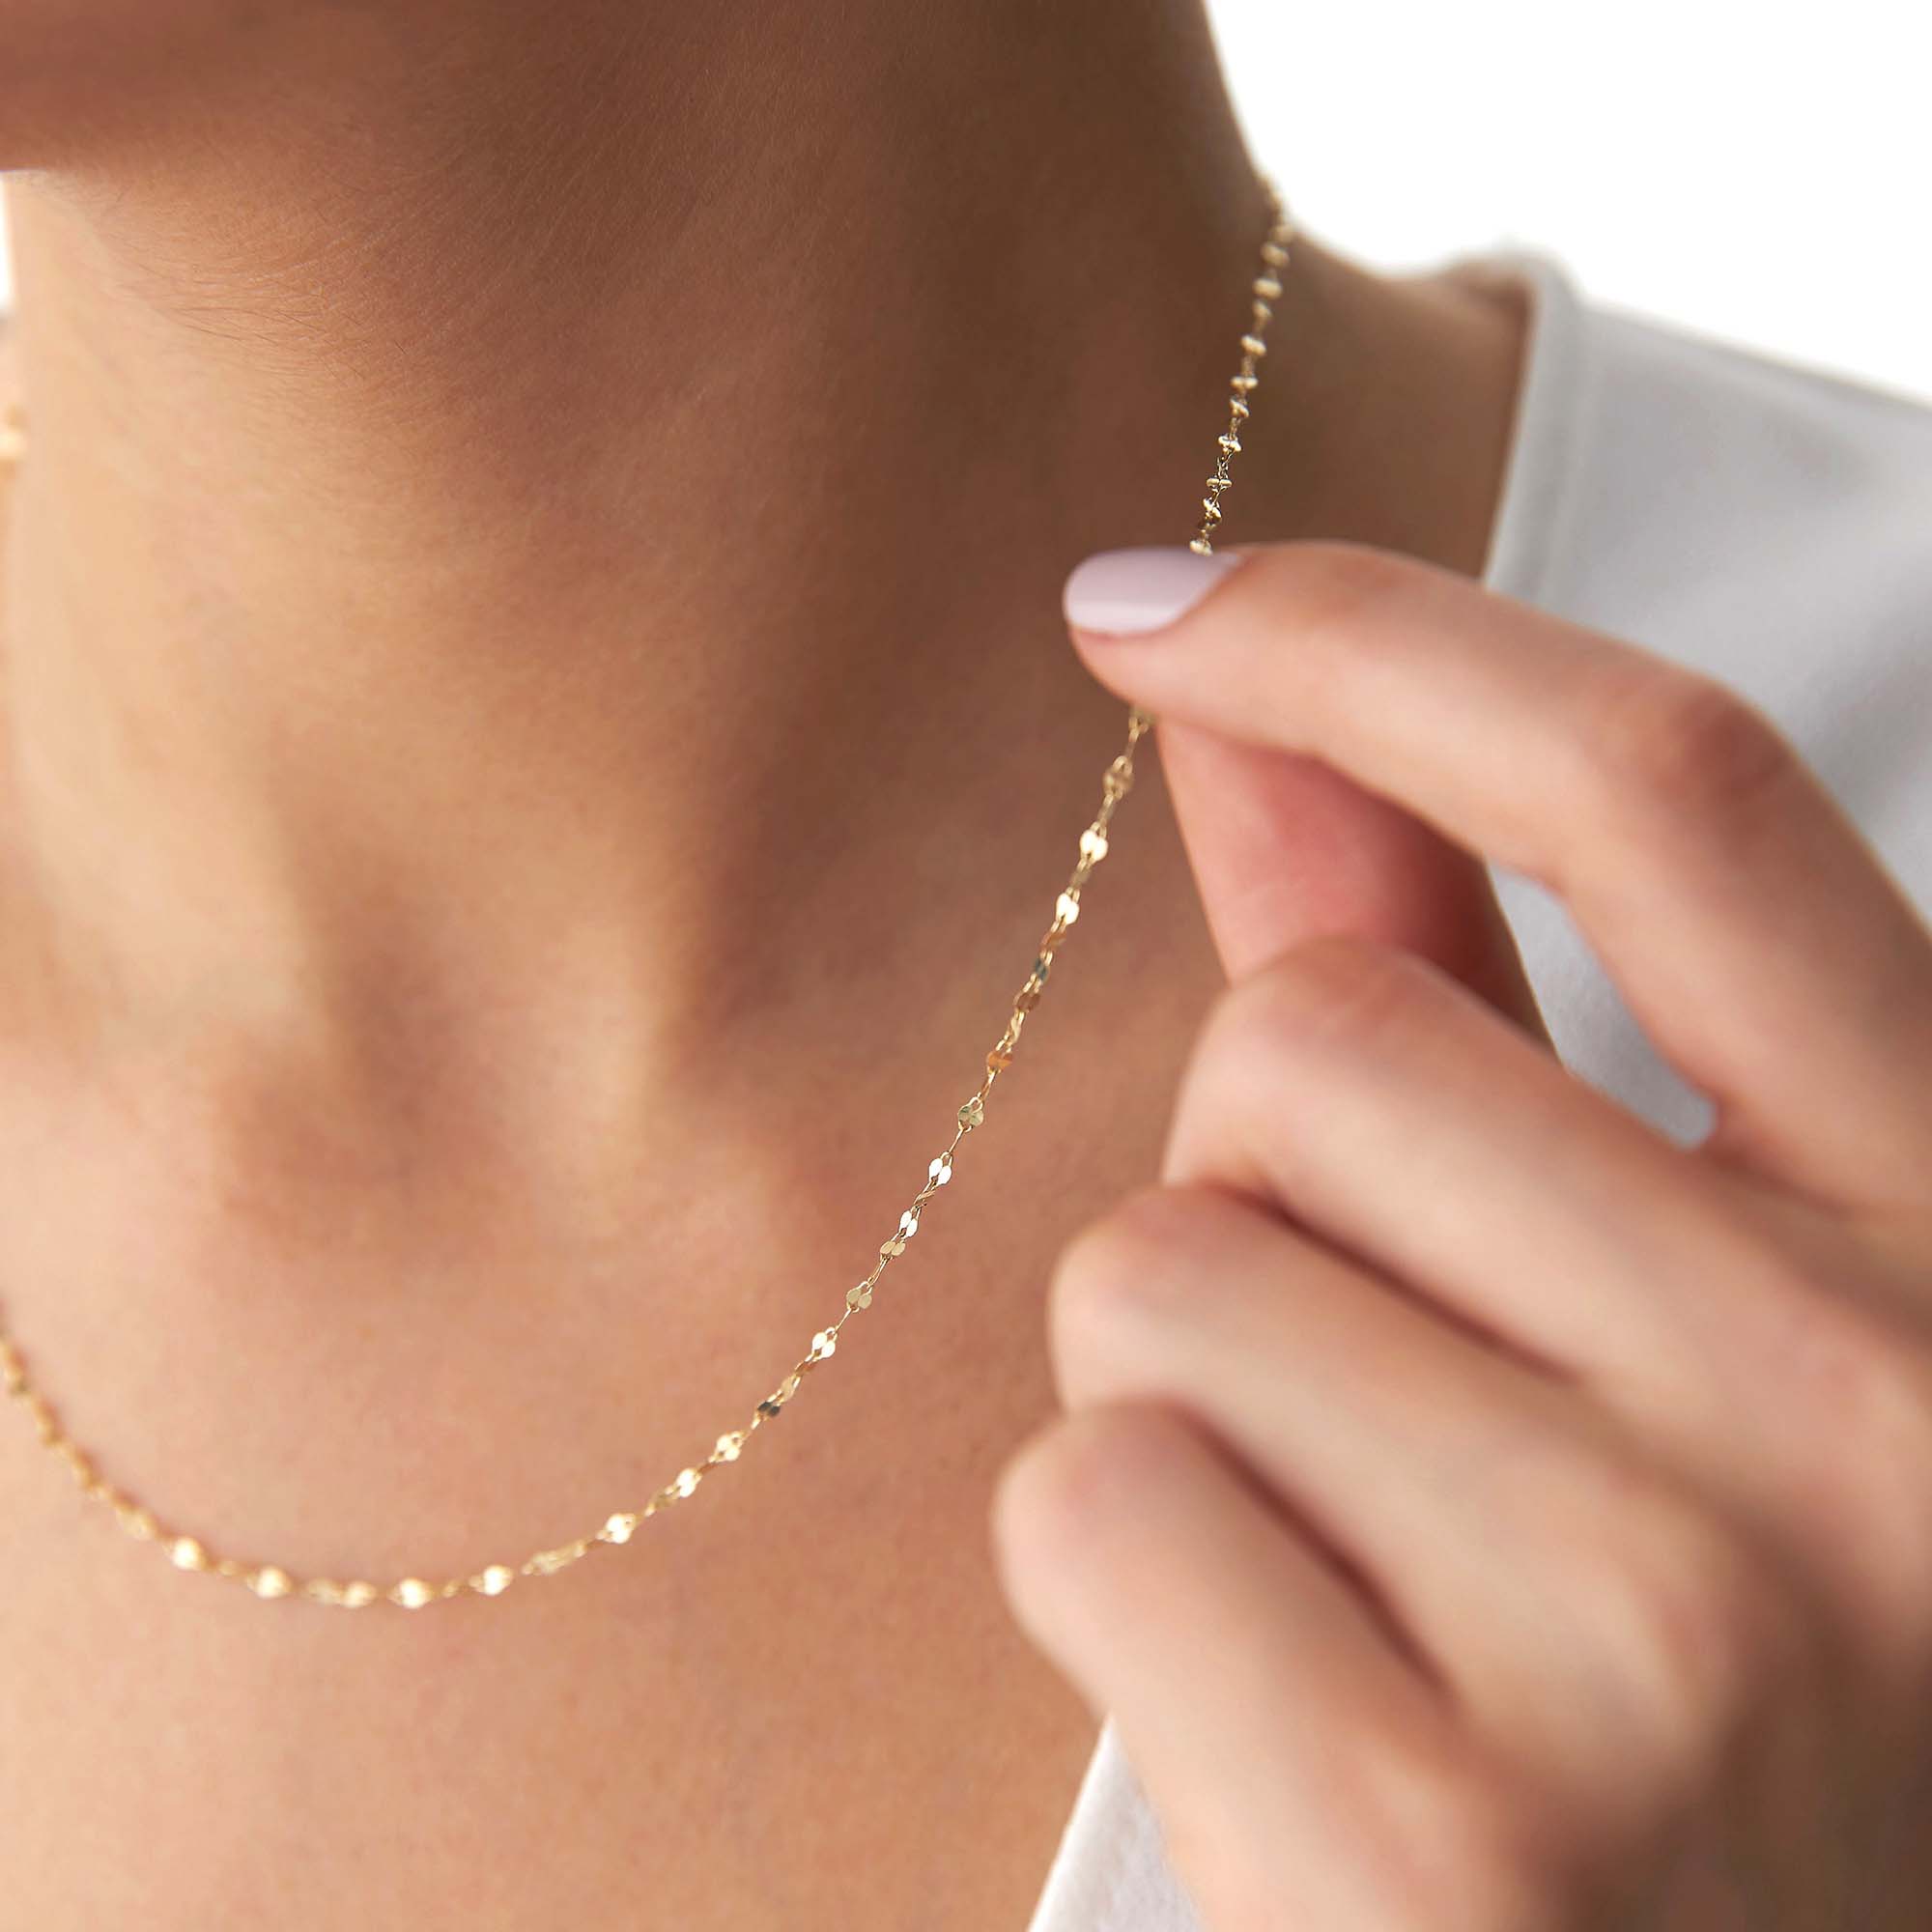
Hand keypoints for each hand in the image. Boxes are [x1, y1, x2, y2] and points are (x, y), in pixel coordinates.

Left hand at [989, 540, 1931, 1929]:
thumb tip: (1239, 702)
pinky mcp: (1456, 1846)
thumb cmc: (1691, 1679)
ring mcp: (1682, 1630)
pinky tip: (1300, 1725)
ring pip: (1160, 1273)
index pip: (1668, 788)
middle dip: (1261, 1202)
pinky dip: (1129, 1588)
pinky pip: (1091, 1501)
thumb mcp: (1651, 1310)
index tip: (1144, 604)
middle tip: (1397, 1424)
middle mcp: (1884, 1405)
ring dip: (1194, 1403)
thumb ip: (1460, 981)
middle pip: (1303, 1053)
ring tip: (1371, 1590)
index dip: (1378, 635)